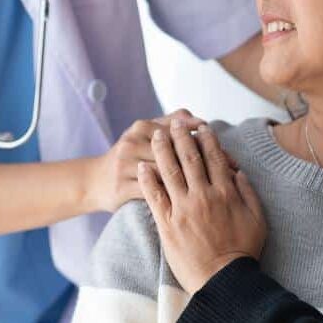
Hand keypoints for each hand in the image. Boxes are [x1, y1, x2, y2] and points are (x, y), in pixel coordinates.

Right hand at [81, 109, 211, 213]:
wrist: (93, 183)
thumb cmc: (129, 159)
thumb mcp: (143, 135)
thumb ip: (170, 123)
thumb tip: (199, 120)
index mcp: (140, 127)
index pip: (178, 128)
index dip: (202, 137)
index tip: (224, 148)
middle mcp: (132, 142)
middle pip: (175, 148)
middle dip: (204, 158)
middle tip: (229, 167)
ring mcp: (126, 165)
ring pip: (167, 170)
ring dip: (194, 179)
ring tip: (216, 187)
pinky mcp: (123, 188)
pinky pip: (155, 192)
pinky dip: (177, 197)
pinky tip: (195, 202)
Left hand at [138, 120, 266, 292]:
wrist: (223, 280)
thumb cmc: (243, 252)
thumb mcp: (257, 219)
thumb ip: (248, 193)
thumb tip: (238, 172)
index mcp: (226, 193)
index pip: (214, 158)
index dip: (207, 139)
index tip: (202, 127)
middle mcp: (203, 196)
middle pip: (189, 158)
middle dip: (182, 137)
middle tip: (176, 123)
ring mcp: (183, 208)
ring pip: (170, 171)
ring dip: (163, 149)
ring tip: (157, 134)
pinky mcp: (167, 223)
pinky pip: (154, 195)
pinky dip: (148, 179)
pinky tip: (143, 166)